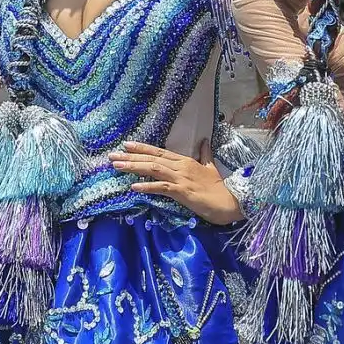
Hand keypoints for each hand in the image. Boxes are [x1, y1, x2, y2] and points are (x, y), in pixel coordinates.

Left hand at [110, 142, 243, 224]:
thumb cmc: (219, 188)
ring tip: (117, 167)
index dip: (142, 148)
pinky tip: (134, 187)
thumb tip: (205, 141)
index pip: (159, 152)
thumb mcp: (211, 168)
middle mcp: (181, 166)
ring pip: (153, 169)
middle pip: (152, 159)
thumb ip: (205, 155)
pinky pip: (162, 188)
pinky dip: (147, 186)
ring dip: (134, 168)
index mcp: (186, 161)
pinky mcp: (183, 192)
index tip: (126, 145)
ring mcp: (181, 178)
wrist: (230, 202)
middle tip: (112, 156)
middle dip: (131, 157)